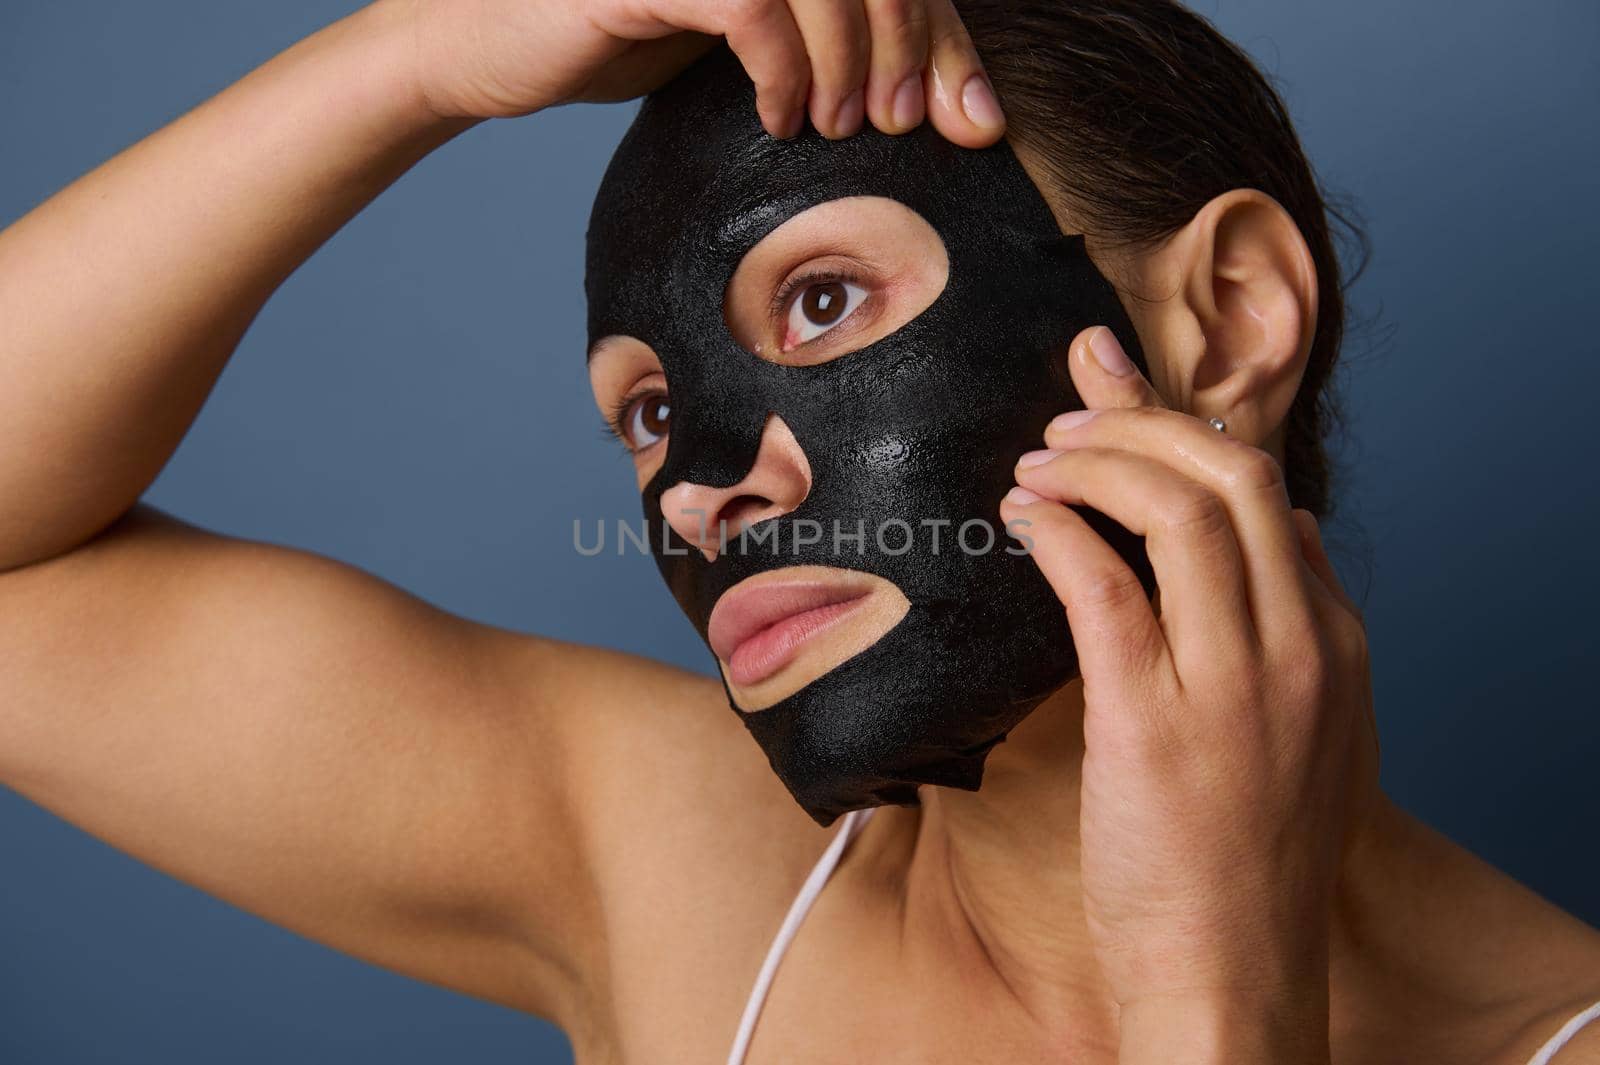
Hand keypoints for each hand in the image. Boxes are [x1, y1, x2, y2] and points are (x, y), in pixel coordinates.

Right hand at [390, 0, 1005, 143]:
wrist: (493, 48)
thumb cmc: (625, 40)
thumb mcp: (750, 46)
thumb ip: (829, 47)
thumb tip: (942, 102)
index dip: (947, 38)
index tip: (977, 122)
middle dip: (914, 49)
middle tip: (906, 126)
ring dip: (851, 61)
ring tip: (842, 127)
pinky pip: (752, 6)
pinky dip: (782, 67)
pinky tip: (780, 118)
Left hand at [999, 327, 1380, 1051]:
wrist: (1234, 971)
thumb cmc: (1247, 855)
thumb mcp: (1314, 732)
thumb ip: (1302, 628)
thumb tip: (1285, 528)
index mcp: (1335, 644)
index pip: (1266, 491)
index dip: (1184, 426)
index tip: (1119, 392)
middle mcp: (1299, 647)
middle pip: (1231, 474)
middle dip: (1142, 416)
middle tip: (1070, 404)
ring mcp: (1234, 682)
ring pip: (1178, 509)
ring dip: (1097, 461)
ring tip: (1039, 458)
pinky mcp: (1154, 721)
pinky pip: (1106, 584)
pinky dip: (1060, 528)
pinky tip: (1023, 515)